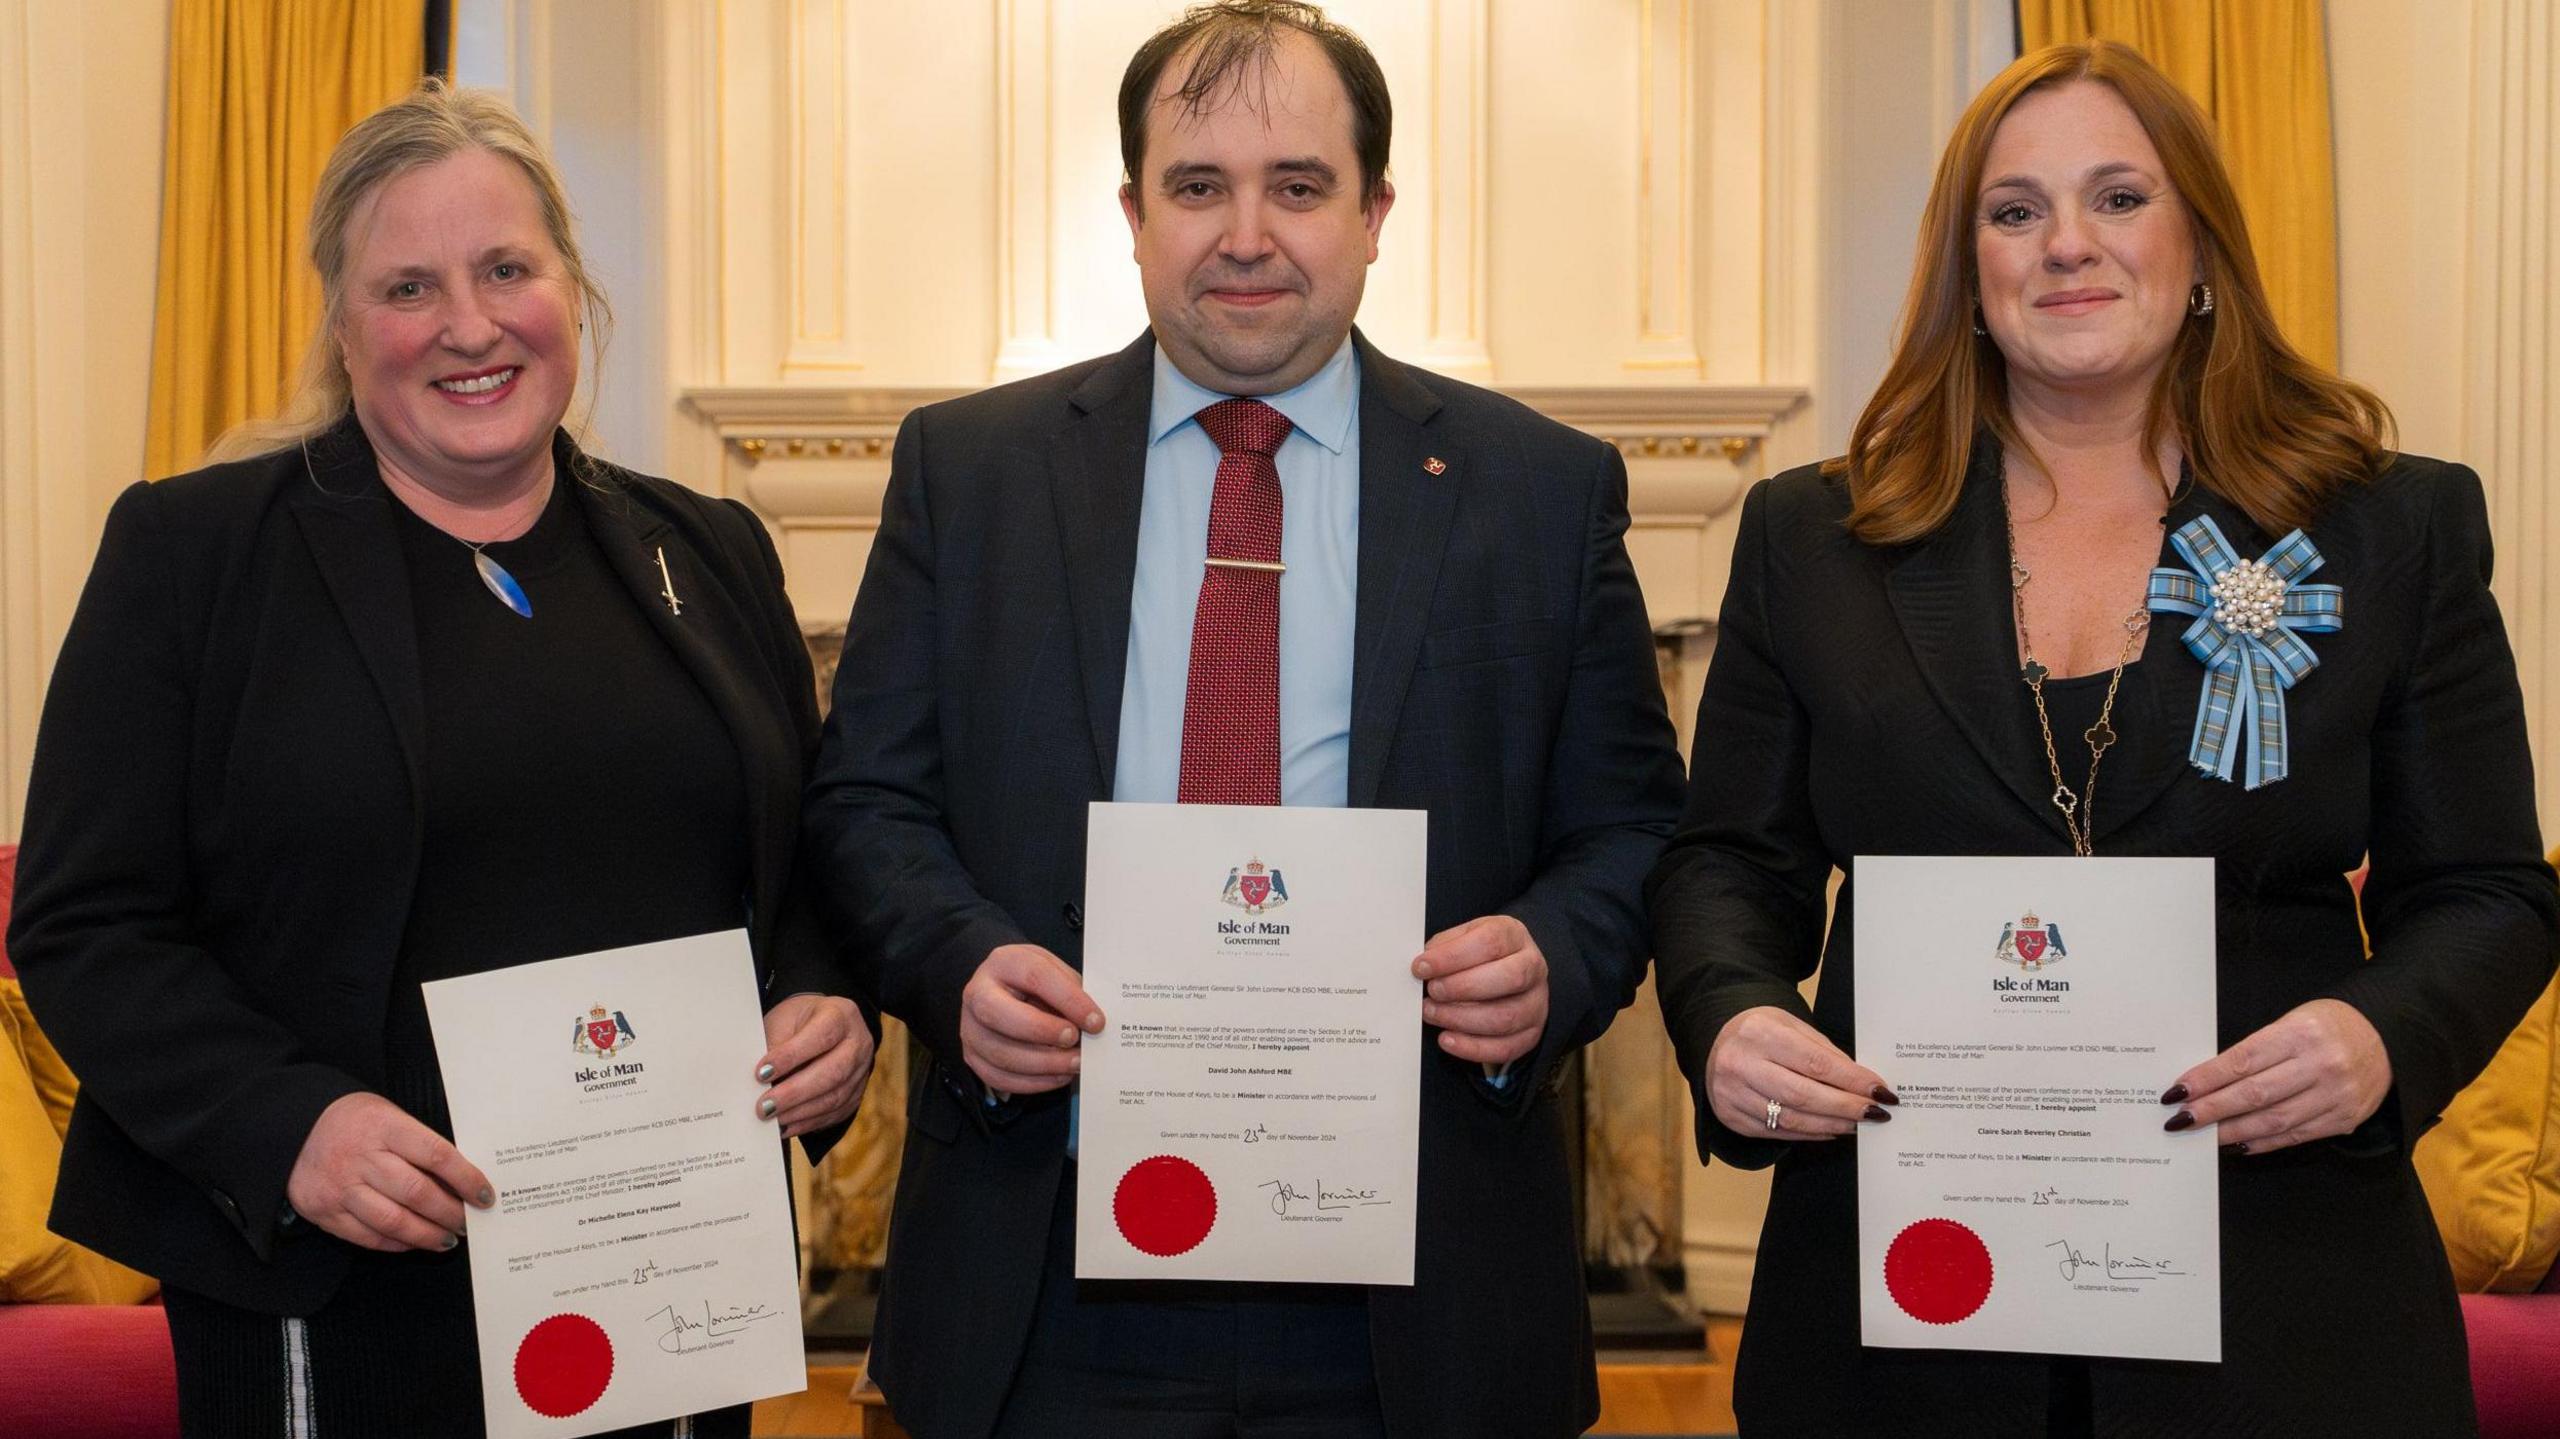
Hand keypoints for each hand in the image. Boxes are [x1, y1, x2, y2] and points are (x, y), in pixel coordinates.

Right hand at [284, 1092, 494, 1251]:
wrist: (295, 1129)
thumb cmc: (355, 1121)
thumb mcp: (389, 1116)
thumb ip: (420, 1144)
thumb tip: (462, 1179)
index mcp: (385, 1127)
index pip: (437, 1155)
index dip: (466, 1179)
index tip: (485, 1196)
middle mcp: (362, 1158)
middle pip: (417, 1193)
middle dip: (450, 1213)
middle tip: (469, 1223)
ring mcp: (341, 1188)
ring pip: (393, 1221)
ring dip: (427, 1235)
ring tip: (447, 1239)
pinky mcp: (324, 1211)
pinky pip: (367, 1236)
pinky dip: (396, 1243)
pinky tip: (414, 1241)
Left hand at [756, 993, 875, 1139]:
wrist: (824, 1027)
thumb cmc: (799, 1022)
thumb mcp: (785, 1020)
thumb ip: (775, 1046)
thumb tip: (759, 1081)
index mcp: (841, 1015)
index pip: (821, 1036)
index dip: (792, 1056)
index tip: (761, 1073)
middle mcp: (858, 1044)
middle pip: (833, 1072)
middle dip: (795, 1092)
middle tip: (764, 1106)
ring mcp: (861, 1072)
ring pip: (835, 1097)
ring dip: (800, 1112)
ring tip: (771, 1117)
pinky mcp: (856, 1095)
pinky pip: (834, 1114)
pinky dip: (807, 1123)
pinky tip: (785, 1126)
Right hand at [959, 943, 1102, 1096]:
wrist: (1005, 991)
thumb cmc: (1035, 982)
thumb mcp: (1055, 972)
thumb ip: (1072, 992)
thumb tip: (1094, 1023)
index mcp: (1004, 962)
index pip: (1034, 976)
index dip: (1068, 1000)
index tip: (1096, 1021)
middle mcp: (978, 993)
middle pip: (998, 1013)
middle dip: (1041, 1031)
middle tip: (1074, 1039)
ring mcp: (970, 1027)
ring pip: (1000, 1053)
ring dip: (1043, 1064)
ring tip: (1075, 1063)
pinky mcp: (972, 1056)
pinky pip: (999, 1077)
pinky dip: (1033, 1082)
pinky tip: (1059, 1076)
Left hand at [1413, 915, 1548, 1066]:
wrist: (1507, 971)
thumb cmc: (1480, 955)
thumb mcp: (1463, 937)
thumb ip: (1443, 947)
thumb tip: (1423, 966)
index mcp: (1514, 936)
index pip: (1490, 942)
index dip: (1452, 956)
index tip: (1422, 966)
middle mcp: (1533, 968)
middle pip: (1509, 978)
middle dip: (1462, 987)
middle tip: (1432, 991)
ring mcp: (1536, 1003)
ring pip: (1506, 1017)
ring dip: (1461, 1019)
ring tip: (1432, 1013)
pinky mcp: (1530, 1034)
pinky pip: (1506, 1048)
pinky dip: (1472, 1048)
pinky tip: (1447, 1039)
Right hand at [1703, 1005, 1895, 1140]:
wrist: (1715, 1042)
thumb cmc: (1761, 1032)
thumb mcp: (1791, 1026)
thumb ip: (1825, 1052)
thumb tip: (1862, 1083)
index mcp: (1759, 1033)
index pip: (1815, 1062)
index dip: (1852, 1081)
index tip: (1880, 1091)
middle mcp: (1741, 1063)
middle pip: (1803, 1095)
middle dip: (1846, 1107)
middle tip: (1875, 1113)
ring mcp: (1732, 1094)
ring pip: (1791, 1119)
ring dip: (1831, 1124)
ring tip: (1857, 1123)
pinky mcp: (1731, 1117)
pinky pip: (1777, 1132)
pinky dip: (1809, 1133)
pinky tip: (1829, 1129)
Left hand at [2160, 998, 2391, 1154]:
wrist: (2387, 1036)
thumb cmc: (2327, 1025)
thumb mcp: (2291, 1022)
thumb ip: (2256, 1051)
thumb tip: (2209, 1080)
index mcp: (2300, 1034)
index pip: (2242, 1061)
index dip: (2206, 1079)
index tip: (2177, 1091)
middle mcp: (2320, 1065)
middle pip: (2254, 1094)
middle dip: (2212, 1109)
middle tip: (2180, 1119)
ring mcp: (2335, 1095)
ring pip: (2273, 1120)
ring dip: (2232, 1131)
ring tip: (2203, 1136)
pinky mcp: (2345, 1119)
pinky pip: (2296, 1135)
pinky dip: (2263, 1142)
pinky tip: (2237, 1143)